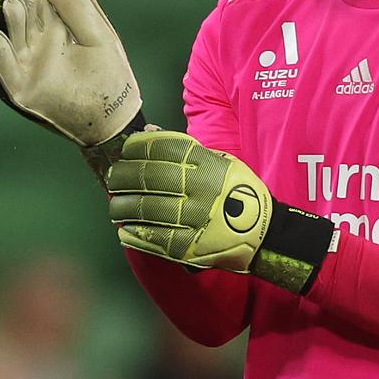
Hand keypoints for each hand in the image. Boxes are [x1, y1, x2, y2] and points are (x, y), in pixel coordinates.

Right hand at [0, 0, 144, 182]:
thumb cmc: (109, 76)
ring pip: (10, 36)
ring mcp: (26, 65)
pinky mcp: (21, 89)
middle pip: (22, 13)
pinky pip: (3, 70)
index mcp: (54, 26)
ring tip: (12, 1)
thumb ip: (79, 6)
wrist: (116, 117)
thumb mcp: (99, 36)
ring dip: (9, 19)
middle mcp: (35, 43)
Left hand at [108, 130, 335, 293]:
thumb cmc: (238, 192)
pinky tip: (125, 230)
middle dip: (123, 176)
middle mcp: (201, 189)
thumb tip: (151, 131)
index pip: (164, 148)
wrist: (264, 233)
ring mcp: (196, 218)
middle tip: (114, 177)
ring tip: (115, 205)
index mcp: (208, 165)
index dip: (139, 147)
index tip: (126, 150)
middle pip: (149, 177)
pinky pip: (156, 239)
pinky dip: (135, 234)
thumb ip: (187, 148)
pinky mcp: (192, 247)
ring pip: (146, 209)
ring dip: (123, 207)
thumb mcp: (221, 162)